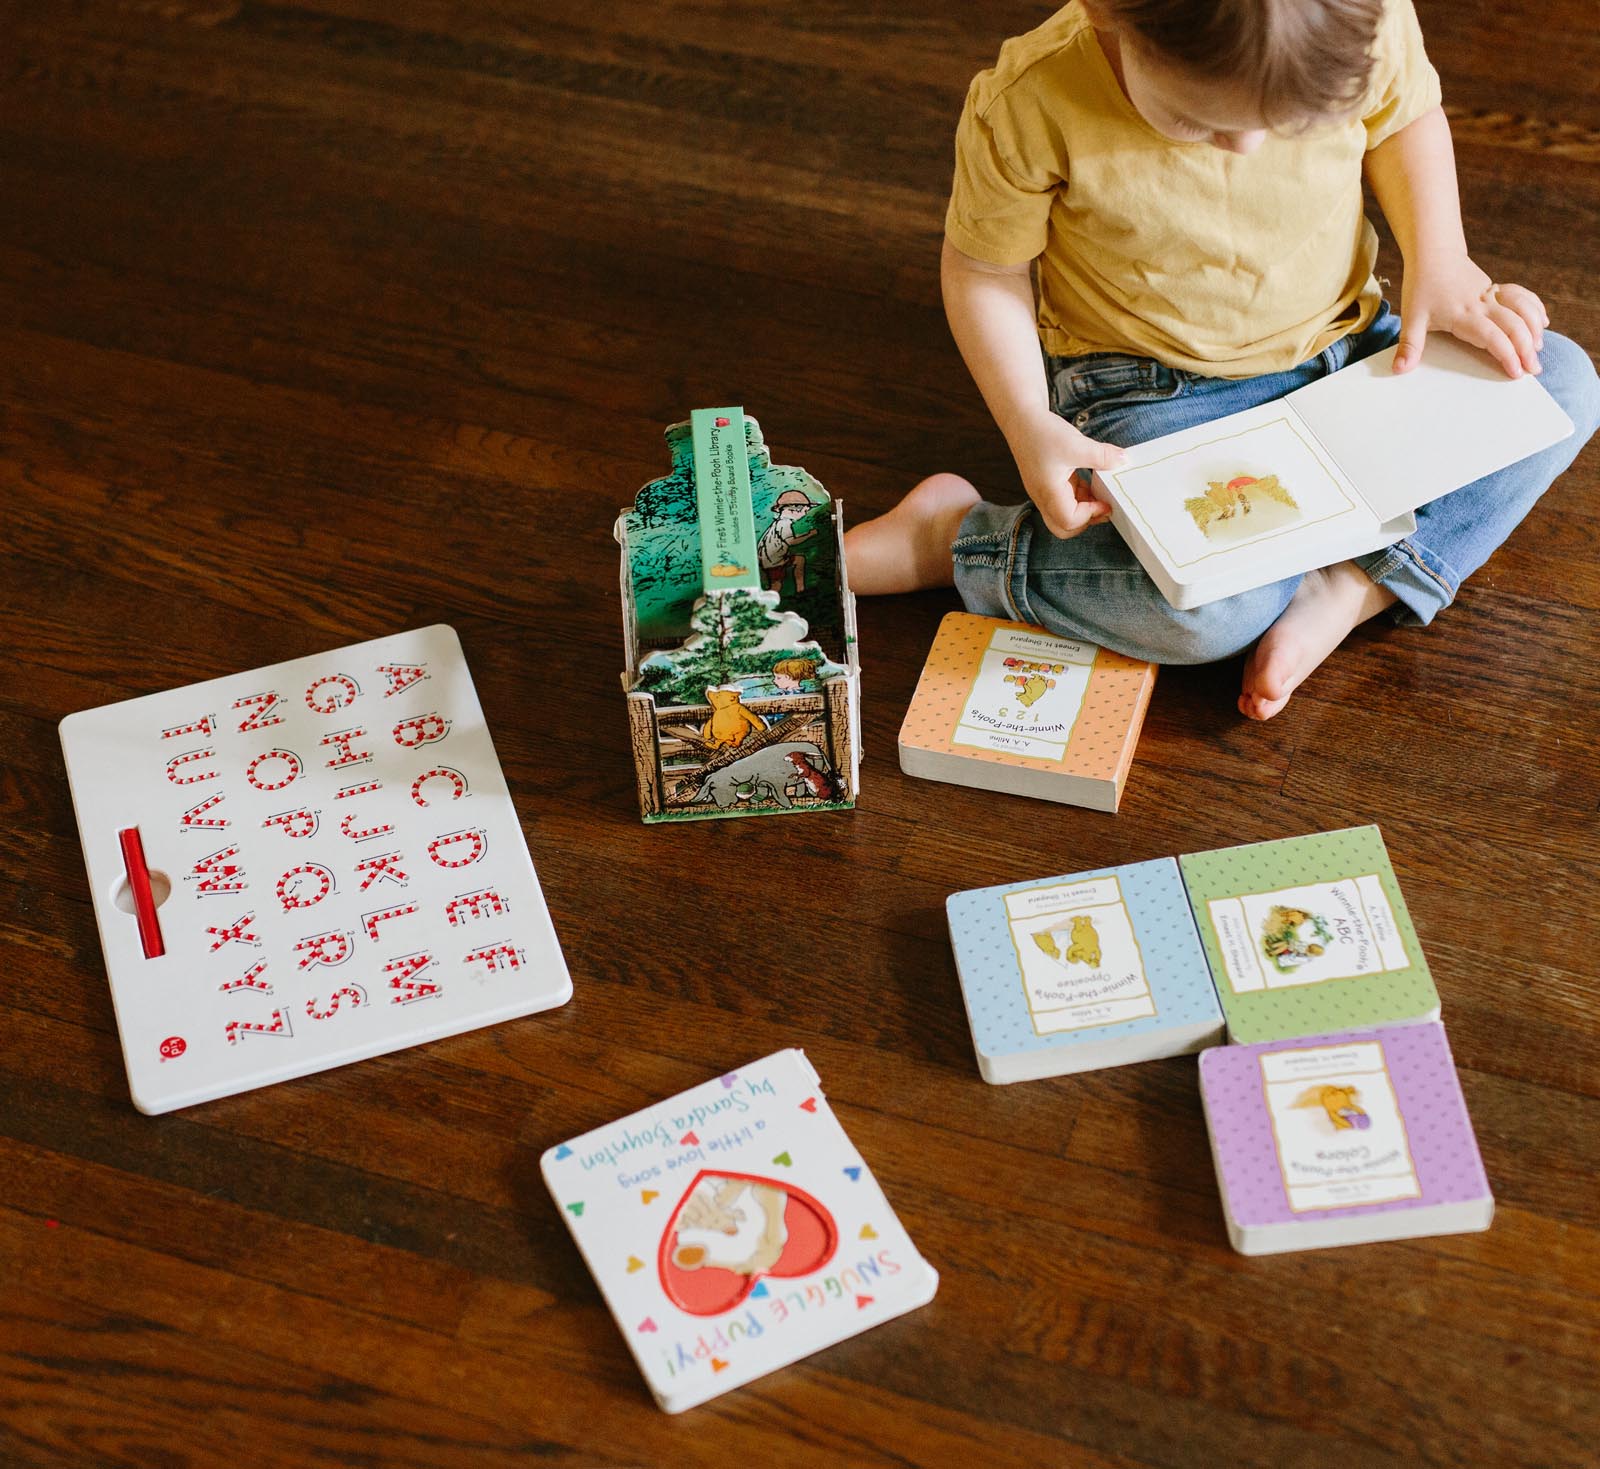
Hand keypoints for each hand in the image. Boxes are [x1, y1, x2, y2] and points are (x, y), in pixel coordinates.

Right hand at [1008, 408, 1126, 538]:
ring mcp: (1044, 493)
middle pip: (1063, 528)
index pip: (1070, 521)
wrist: (1021, 419)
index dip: (1091, 515)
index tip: (1106, 501)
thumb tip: (1124, 461)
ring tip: (1099, 492)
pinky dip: (1079, 497)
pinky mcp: (1047, 485)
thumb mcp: (1078, 444)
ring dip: (1084, 508)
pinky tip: (1089, 482)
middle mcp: (1043, 498)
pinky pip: (1064, 501)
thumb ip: (1103, 457)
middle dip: (1086, 521)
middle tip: (1103, 506)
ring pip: (1064, 516)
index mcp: (1048, 492)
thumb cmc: (1043, 433)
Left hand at [1395, 252, 1547, 377]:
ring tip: (1539, 348)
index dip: (1506, 354)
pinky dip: (1535, 308)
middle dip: (1527, 348)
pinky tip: (1541, 322)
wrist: (1433, 254)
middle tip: (1534, 369)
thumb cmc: (1421, 285)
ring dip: (1535, 328)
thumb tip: (1399, 370)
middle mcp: (1482, 304)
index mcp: (1463, 315)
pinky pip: (1522, 296)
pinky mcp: (1496, 289)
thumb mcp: (1411, 318)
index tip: (1515, 371)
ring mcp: (1492, 295)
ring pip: (1523, 309)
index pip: (1492, 337)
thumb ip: (1409, 345)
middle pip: (1513, 326)